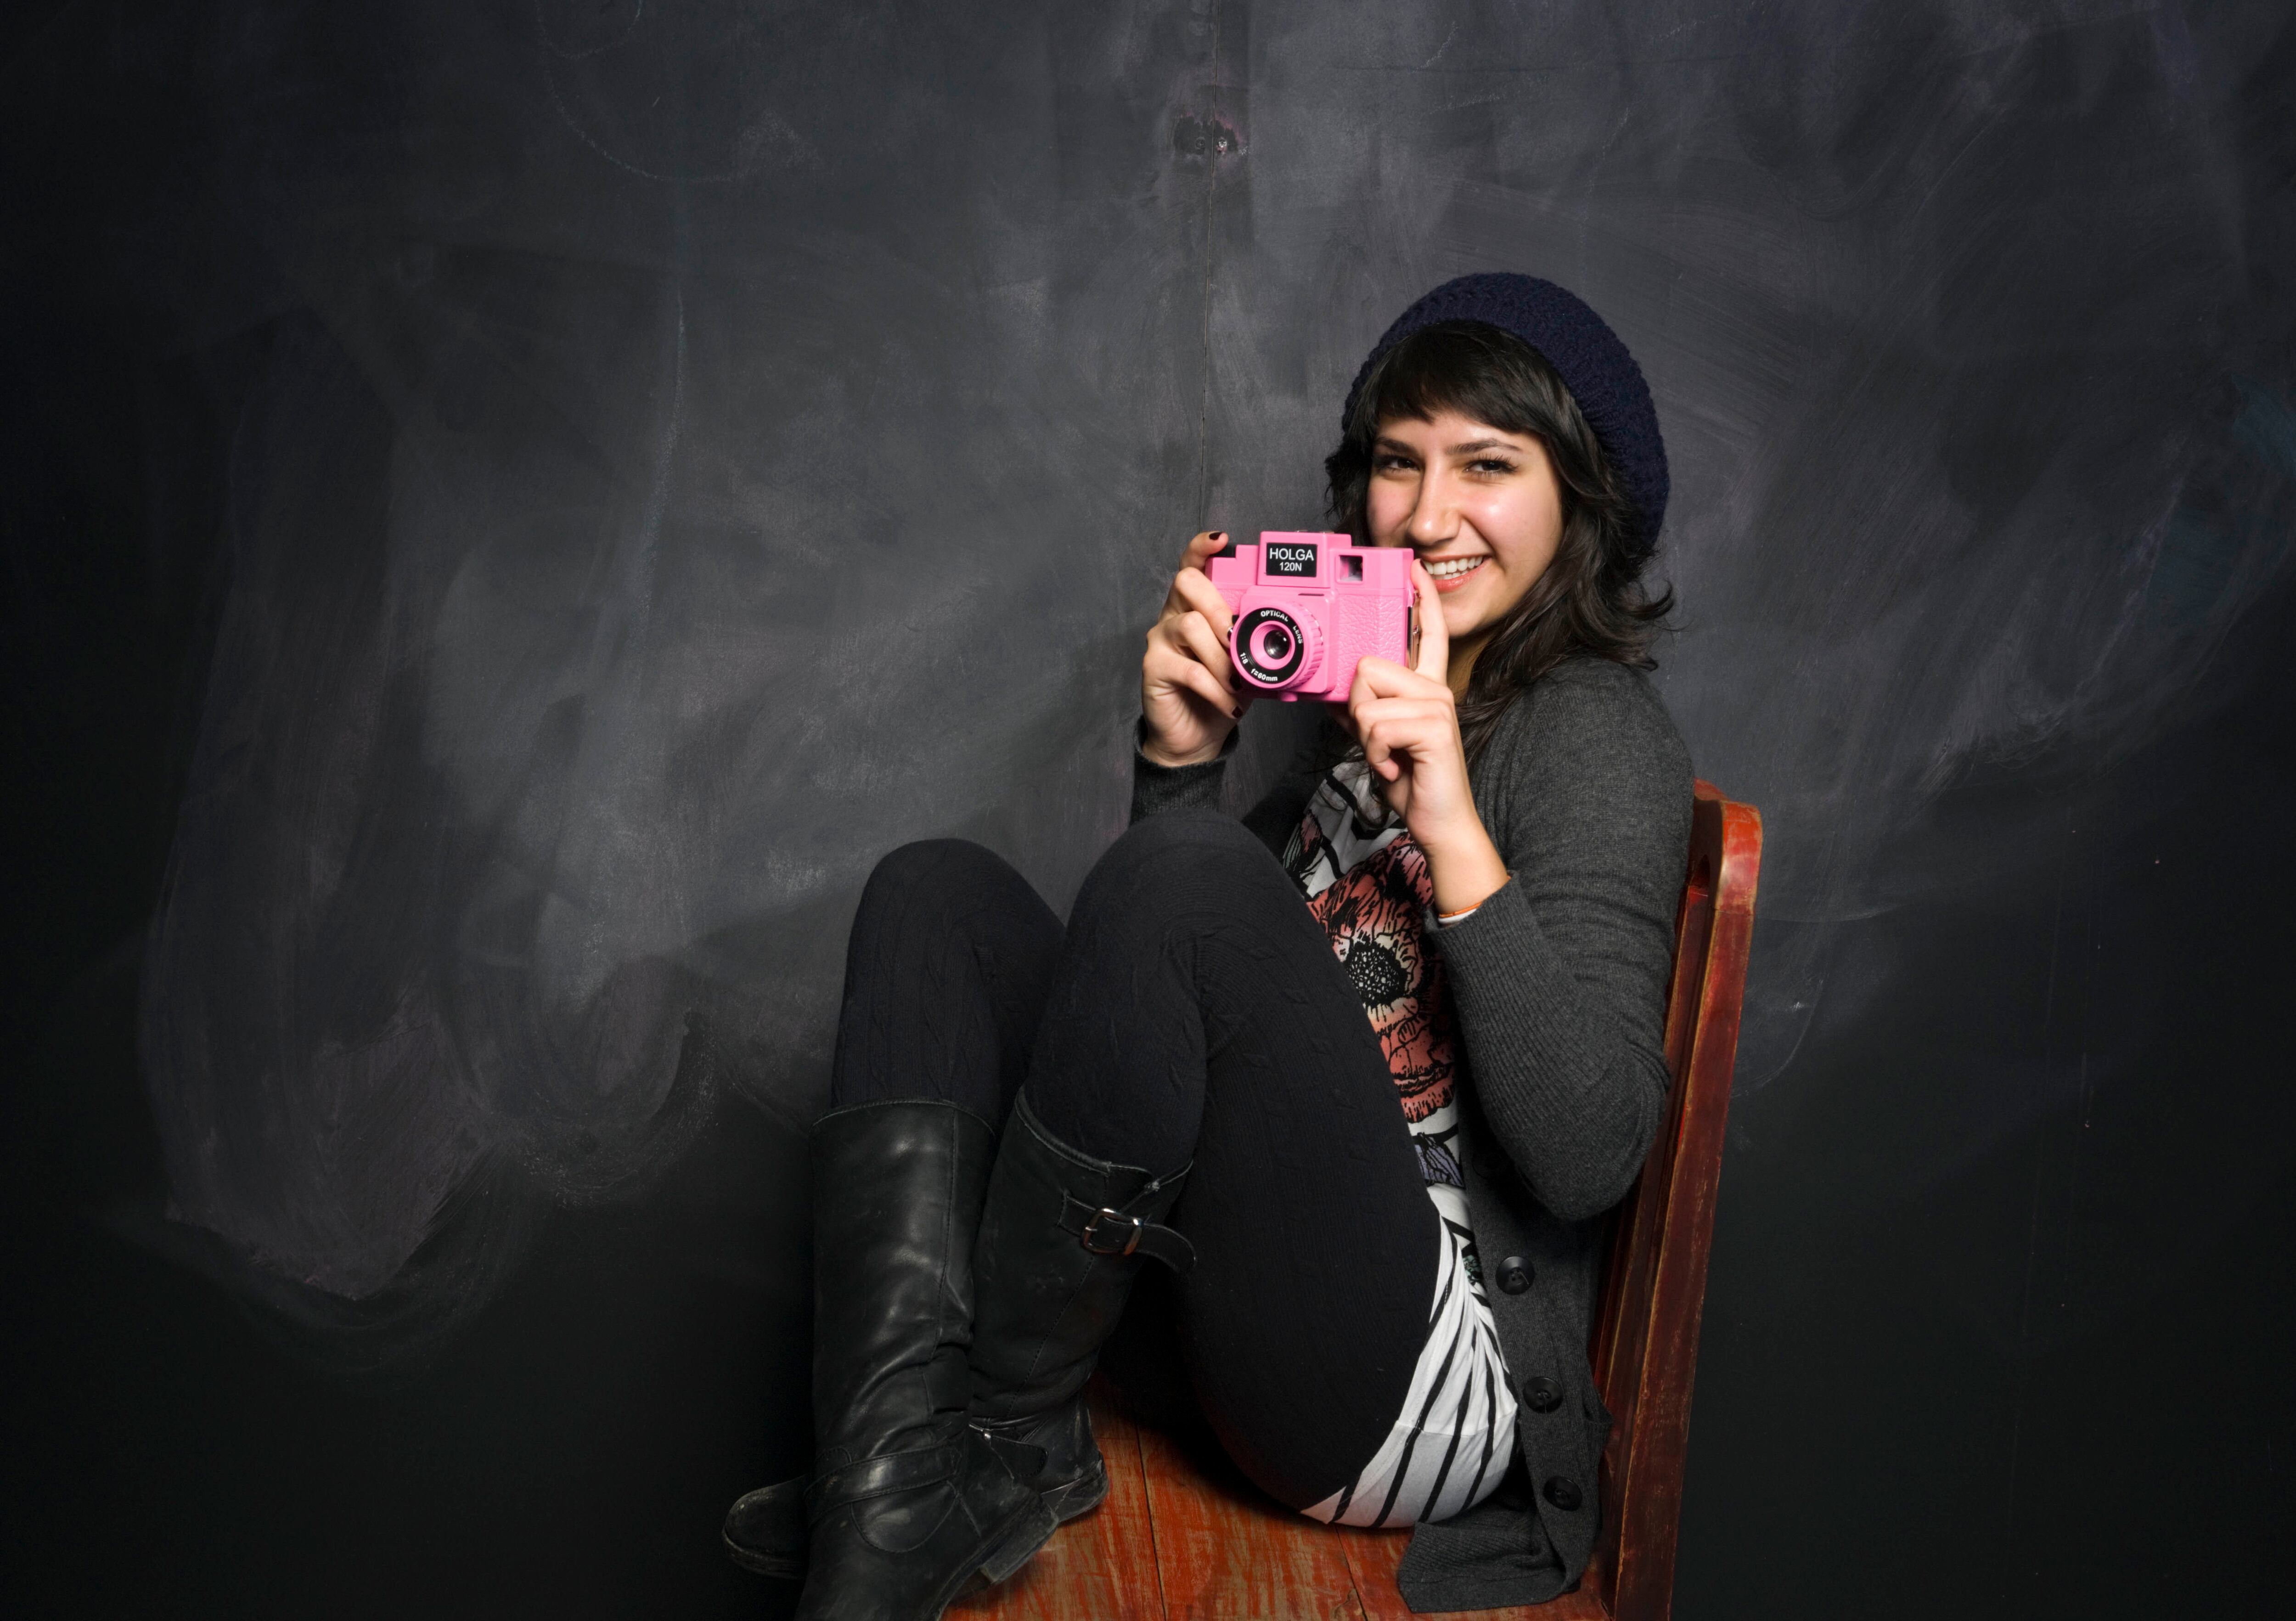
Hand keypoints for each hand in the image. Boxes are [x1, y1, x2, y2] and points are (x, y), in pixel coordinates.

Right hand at [1140, 531, 1247, 766]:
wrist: (1195, 735)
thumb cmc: (1222, 691)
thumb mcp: (1245, 661)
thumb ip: (1255, 641)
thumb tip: (1284, 636)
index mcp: (1196, 605)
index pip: (1193, 565)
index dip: (1202, 548)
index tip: (1221, 540)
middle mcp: (1174, 614)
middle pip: (1186, 583)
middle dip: (1219, 606)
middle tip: (1237, 639)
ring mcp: (1161, 639)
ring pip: (1190, 625)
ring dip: (1222, 657)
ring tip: (1239, 683)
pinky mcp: (1153, 667)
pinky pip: (1189, 669)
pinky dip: (1216, 688)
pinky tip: (1230, 703)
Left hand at [1343, 559, 1509, 915]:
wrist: (1439, 821)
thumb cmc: (1412, 779)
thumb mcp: (1379, 741)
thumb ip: (1362, 711)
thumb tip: (1334, 694)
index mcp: (1427, 686)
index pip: (1426, 634)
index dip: (1420, 601)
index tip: (1414, 570)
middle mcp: (1436, 688)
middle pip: (1368, 667)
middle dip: (1358, 709)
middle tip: (1378, 741)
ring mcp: (1438, 705)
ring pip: (1367, 700)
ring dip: (1366, 737)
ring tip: (1389, 756)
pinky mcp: (1434, 726)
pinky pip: (1377, 726)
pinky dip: (1376, 754)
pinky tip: (1395, 767)